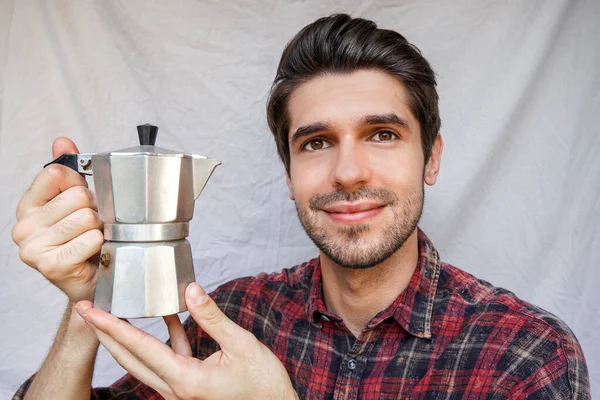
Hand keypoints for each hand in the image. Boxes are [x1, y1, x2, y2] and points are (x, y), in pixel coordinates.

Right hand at [12, 138, 103, 301]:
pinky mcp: (50, 266)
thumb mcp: (76, 201)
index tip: (82, 199)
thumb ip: (69, 171)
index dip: (79, 183)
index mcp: (28, 206)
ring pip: (86, 218)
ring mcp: (33, 249)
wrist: (92, 280)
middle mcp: (24, 227)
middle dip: (94, 209)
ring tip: (93, 239)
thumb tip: (61, 141)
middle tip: (91, 226)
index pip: (56, 173)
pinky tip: (94, 252)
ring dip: (99, 228)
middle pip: (77, 196)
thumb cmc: (85, 239)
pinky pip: (90, 240)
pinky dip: (99, 244)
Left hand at [75, 283, 297, 399]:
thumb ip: (212, 317)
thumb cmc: (262, 382)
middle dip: (105, 333)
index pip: (140, 348)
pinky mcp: (188, 386)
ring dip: (126, 337)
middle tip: (86, 310)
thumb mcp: (241, 344)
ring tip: (114, 314)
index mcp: (186, 379)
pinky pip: (166, 360)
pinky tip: (168, 317)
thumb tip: (191, 290)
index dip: (112, 326)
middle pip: (129, 358)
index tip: (91, 311)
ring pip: (142, 361)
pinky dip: (161, 339)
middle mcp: (176, 389)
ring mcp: (180, 390)